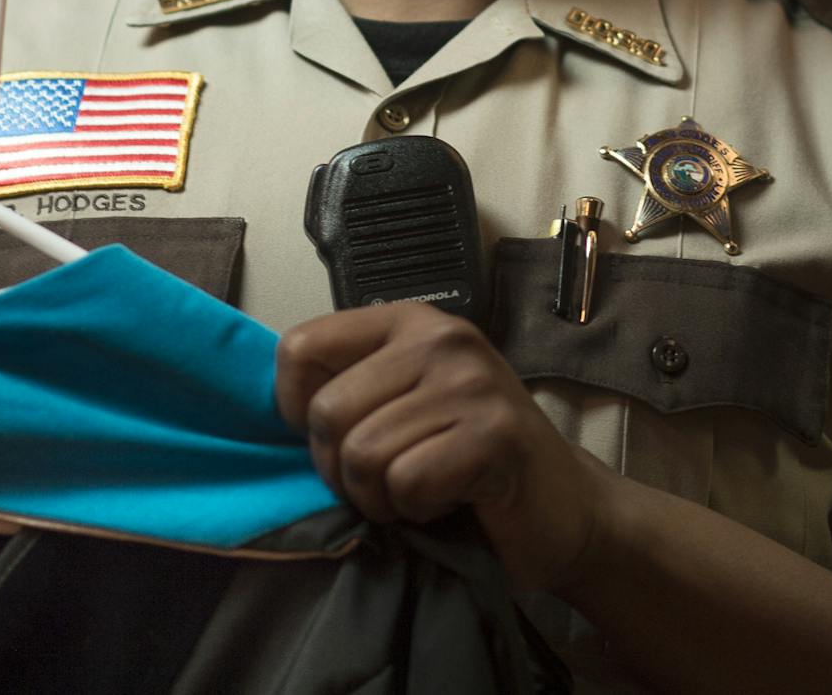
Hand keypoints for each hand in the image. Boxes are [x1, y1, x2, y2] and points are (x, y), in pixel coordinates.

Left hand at [274, 302, 611, 591]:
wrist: (566, 510)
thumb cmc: (467, 463)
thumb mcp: (401, 404)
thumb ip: (347, 390)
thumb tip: (266, 410)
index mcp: (406, 320)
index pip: (299, 348)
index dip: (296, 411)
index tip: (338, 438)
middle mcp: (439, 337)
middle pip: (324, 412)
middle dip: (342, 470)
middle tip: (388, 482)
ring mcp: (471, 382)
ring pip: (362, 454)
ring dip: (381, 497)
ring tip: (422, 491)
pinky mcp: (494, 435)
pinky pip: (406, 482)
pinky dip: (417, 510)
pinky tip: (452, 501)